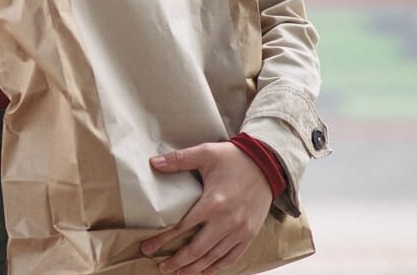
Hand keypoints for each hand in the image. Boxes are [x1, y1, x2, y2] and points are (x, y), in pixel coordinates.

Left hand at [140, 142, 274, 274]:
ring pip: (213, 257)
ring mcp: (240, 231)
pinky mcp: (250, 234)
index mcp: (213, 203)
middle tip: (162, 267)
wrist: (268, 164)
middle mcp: (227, 221)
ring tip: (178, 273)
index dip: (162, 240)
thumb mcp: (206, 153)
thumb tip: (153, 163)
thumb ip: (179, 159)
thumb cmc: (235, 159)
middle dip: (177, 261)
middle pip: (197, 250)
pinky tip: (204, 271)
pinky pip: (232, 257)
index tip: (148, 248)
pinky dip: (217, 267)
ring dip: (194, 268)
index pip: (182, 228)